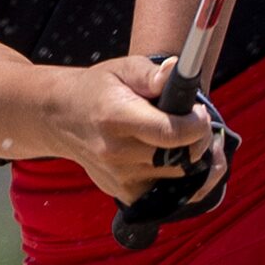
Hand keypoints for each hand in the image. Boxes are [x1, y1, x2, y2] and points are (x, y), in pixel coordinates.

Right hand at [46, 56, 214, 203]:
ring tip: (190, 140)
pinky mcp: (124, 194)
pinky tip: (179, 160)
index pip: (172, 133)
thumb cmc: (99, 89)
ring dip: (194, 161)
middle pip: (181, 158)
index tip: (198, 112)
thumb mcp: (122, 69)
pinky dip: (181, 180)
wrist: (64, 118)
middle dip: (201, 141)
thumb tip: (174, 71)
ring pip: (180, 179)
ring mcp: (120, 178)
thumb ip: (151, 74)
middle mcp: (116, 153)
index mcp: (116, 118)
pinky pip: (168, 194)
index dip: (198, 124)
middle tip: (197, 124)